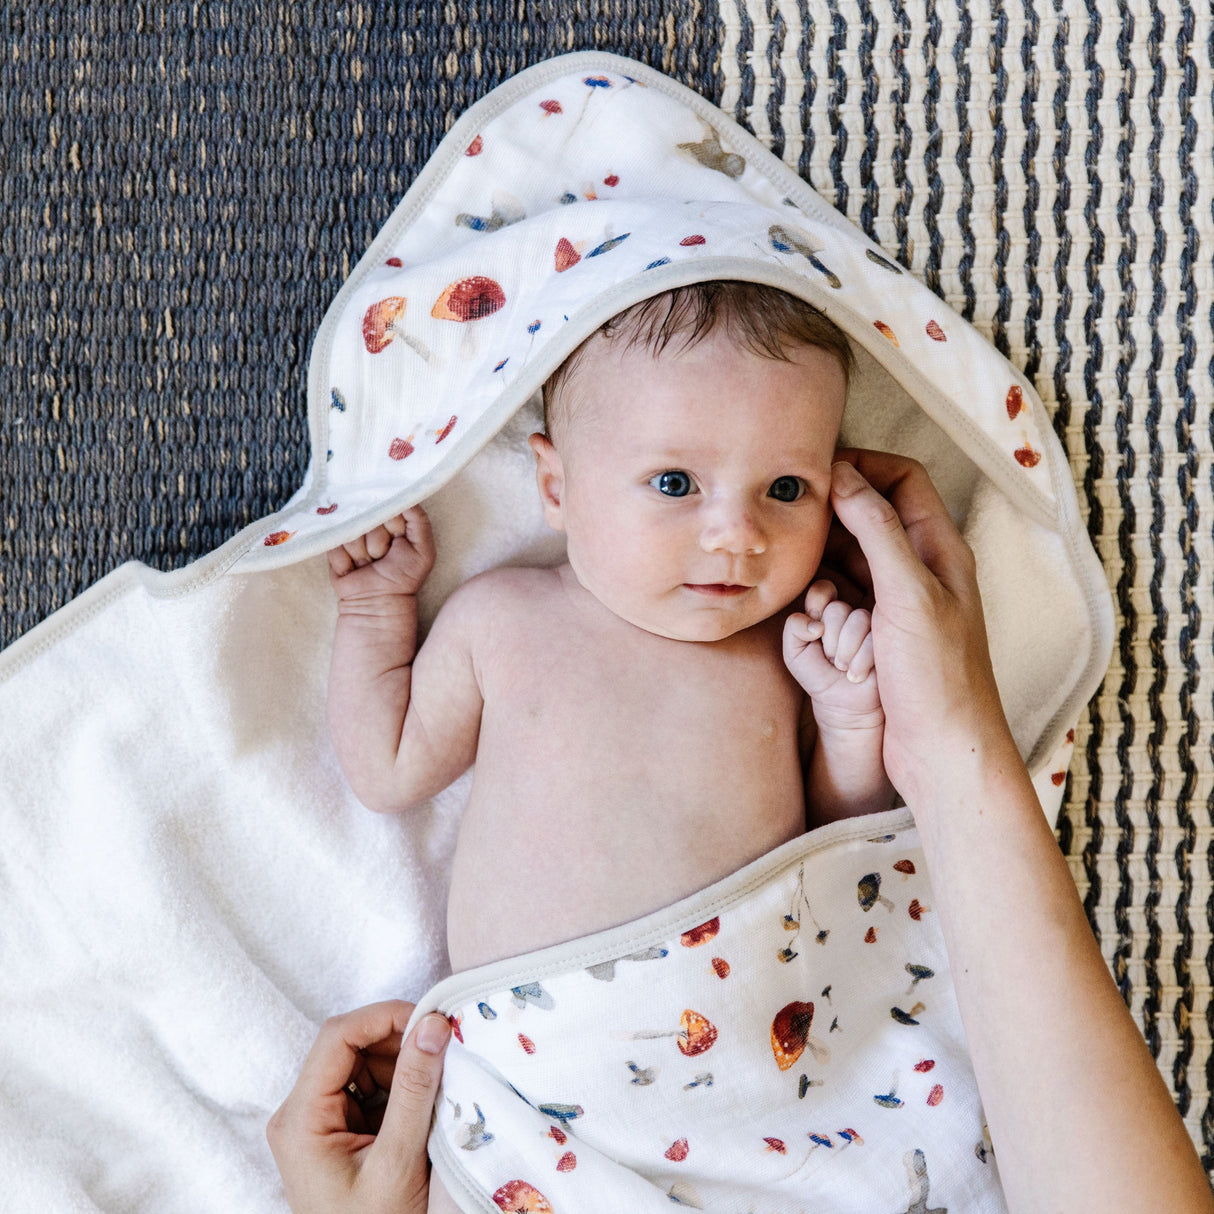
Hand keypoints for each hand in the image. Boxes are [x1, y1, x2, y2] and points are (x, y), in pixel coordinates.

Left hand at [266, 1001, 451, 1213]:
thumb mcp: (399, 1161)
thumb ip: (415, 1091)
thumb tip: (432, 1025)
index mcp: (300, 1119)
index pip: (336, 1037)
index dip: (383, 1017)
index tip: (431, 1021)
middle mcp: (300, 1114)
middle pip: (349, 1046)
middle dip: (398, 1041)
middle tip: (445, 1049)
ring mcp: (317, 1124)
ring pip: (362, 1064)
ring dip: (403, 1063)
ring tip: (440, 1082)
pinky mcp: (338, 1134)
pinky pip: (369, 1089)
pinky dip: (401, 1087)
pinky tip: (426, 1103)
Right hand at [328, 508, 435, 599]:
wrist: (380, 603)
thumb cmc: (405, 577)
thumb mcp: (423, 549)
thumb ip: (419, 520)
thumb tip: (405, 497)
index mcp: (392, 521)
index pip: (388, 507)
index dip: (393, 524)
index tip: (398, 539)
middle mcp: (370, 525)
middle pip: (368, 517)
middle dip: (378, 541)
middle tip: (383, 557)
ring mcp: (351, 535)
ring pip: (352, 531)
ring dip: (362, 554)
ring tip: (369, 565)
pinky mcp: (333, 547)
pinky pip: (335, 544)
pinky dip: (345, 560)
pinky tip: (353, 569)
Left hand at [783, 577, 881, 730]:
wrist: (841, 705)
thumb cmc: (817, 675)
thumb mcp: (794, 653)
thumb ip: (794, 628)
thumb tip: (816, 624)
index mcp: (827, 612)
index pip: (823, 589)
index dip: (817, 608)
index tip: (816, 634)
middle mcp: (850, 615)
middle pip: (837, 608)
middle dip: (829, 640)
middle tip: (830, 659)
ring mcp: (872, 626)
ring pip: (858, 620)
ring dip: (845, 652)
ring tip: (843, 668)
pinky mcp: (889, 642)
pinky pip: (873, 640)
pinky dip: (860, 663)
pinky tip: (857, 675)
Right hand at [823, 450, 1008, 802]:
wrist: (943, 752)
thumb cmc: (937, 675)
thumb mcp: (906, 593)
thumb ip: (877, 530)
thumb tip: (843, 476)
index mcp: (939, 549)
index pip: (903, 479)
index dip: (862, 465)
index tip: (816, 469)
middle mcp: (920, 568)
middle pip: (873, 512)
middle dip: (833, 504)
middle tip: (788, 505)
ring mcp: (898, 600)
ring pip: (853, 552)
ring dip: (821, 545)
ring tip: (783, 543)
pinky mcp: (877, 631)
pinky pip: (843, 589)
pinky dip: (818, 580)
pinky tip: (792, 584)